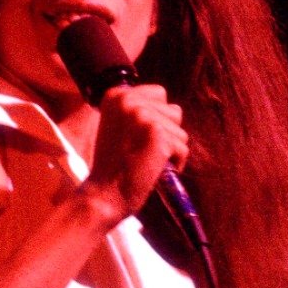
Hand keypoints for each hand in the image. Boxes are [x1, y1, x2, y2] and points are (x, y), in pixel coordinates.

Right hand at [80, 84, 188, 222]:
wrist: (104, 194)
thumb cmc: (115, 165)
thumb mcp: (120, 126)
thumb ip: (140, 111)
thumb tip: (173, 109)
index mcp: (117, 95)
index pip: (159, 94)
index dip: (157, 119)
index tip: (138, 138)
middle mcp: (128, 100)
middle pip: (174, 112)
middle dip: (166, 135)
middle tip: (140, 151)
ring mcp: (142, 115)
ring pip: (180, 132)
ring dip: (169, 150)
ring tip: (145, 160)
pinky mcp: (156, 133)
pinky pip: (182, 149)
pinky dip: (174, 164)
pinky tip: (152, 170)